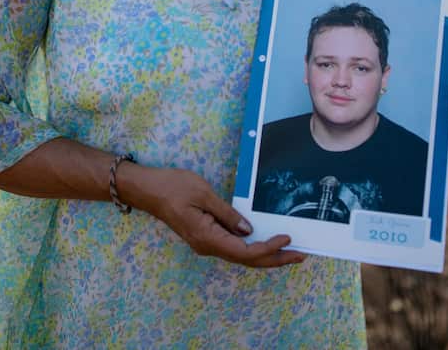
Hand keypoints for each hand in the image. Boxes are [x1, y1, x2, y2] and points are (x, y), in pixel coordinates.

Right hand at [118, 164, 305, 268]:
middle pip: (246, 260)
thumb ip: (227, 213)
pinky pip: (232, 248)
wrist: (146, 190)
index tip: (287, 239)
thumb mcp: (203, 193)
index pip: (245, 251)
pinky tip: (264, 242)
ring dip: (265, 255)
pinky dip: (252, 248)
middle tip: (301, 255)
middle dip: (275, 259)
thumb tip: (248, 230)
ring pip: (240, 256)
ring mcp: (205, 243)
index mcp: (207, 237)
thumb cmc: (172, 186)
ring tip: (288, 252)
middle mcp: (207, 246)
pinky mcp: (204, 237)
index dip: (269, 249)